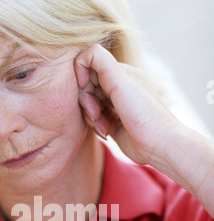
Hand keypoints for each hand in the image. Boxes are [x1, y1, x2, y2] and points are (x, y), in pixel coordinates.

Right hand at [74, 44, 180, 164]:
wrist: (157, 143)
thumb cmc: (142, 112)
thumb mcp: (120, 80)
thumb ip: (100, 61)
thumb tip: (83, 56)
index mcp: (121, 73)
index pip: (90, 63)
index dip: (82, 74)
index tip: (84, 86)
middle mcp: (118, 87)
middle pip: (87, 86)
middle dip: (87, 100)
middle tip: (96, 112)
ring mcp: (114, 106)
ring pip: (88, 104)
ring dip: (91, 116)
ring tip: (103, 125)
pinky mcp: (112, 123)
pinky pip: (94, 120)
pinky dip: (96, 126)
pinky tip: (106, 132)